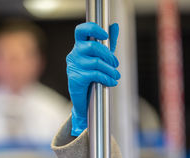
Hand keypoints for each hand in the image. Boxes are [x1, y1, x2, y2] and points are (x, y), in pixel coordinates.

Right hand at [66, 22, 119, 136]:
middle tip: (115, 64)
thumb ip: (108, 42)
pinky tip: (112, 82)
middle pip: (92, 46)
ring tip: (116, 76)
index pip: (81, 31)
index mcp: (79, 46)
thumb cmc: (92, 76)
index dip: (93, 29)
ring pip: (96, 62)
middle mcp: (74, 54)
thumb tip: (115, 26)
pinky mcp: (75, 78)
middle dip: (108, 55)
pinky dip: (107, 78)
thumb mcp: (102, 58)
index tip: (105, 35)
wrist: (84, 100)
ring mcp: (73, 66)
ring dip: (110, 70)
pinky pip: (95, 75)